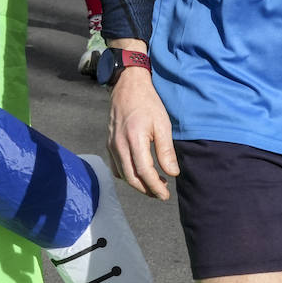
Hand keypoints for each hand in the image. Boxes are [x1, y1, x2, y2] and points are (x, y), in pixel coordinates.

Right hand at [108, 66, 179, 198]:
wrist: (128, 87)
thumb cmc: (147, 103)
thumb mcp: (162, 124)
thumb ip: (166, 150)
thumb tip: (172, 173)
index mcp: (134, 139)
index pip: (144, 172)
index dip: (155, 187)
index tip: (165, 195)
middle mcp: (119, 144)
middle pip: (131, 178)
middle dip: (147, 190)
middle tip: (161, 193)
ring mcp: (112, 144)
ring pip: (123, 174)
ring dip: (138, 184)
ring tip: (154, 184)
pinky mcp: (110, 143)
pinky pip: (116, 166)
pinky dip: (127, 175)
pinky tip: (139, 172)